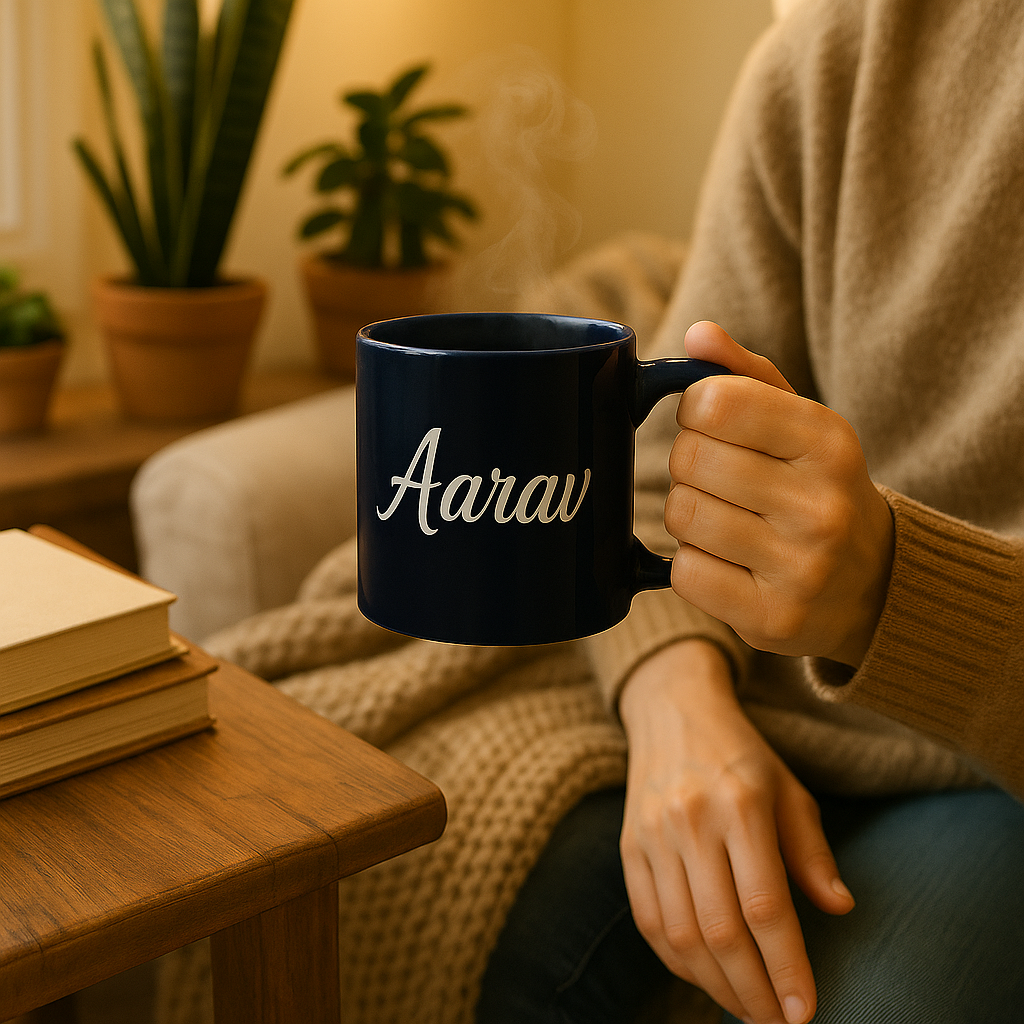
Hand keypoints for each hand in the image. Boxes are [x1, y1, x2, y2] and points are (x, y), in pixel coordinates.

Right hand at [619, 641, 854, 1023]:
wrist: (672, 712)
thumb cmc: (741, 756)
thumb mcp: (788, 790)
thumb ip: (812, 851)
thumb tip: (840, 908)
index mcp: (740, 804)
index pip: (765, 906)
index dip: (786, 967)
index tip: (806, 1011)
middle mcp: (690, 821)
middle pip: (720, 931)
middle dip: (753, 992)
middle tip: (779, 1023)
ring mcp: (652, 835)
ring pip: (681, 934)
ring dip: (716, 987)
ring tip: (747, 1009)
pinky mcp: (627, 846)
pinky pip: (648, 921)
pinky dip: (677, 962)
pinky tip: (705, 978)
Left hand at [666, 321, 893, 666]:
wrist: (871, 584)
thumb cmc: (816, 487)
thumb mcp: (801, 424)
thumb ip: (746, 375)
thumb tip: (697, 334)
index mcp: (829, 441)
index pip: (715, 401)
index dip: (695, 410)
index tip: (712, 423)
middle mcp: (821, 505)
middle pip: (690, 459)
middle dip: (689, 464)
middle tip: (718, 478)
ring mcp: (800, 568)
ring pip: (682, 515)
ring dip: (688, 515)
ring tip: (724, 520)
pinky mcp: (771, 618)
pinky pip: (685, 572)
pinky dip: (691, 564)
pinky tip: (726, 561)